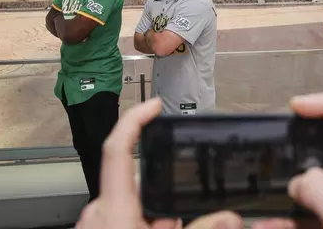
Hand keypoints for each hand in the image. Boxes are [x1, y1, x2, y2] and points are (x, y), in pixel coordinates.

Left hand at [75, 98, 242, 228]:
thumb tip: (230, 217)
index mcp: (114, 210)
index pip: (118, 149)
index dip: (134, 120)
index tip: (154, 105)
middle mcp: (97, 214)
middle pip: (131, 185)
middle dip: (158, 197)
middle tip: (173, 222)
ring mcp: (93, 226)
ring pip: (127, 208)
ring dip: (149, 219)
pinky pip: (118, 221)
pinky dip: (137, 227)